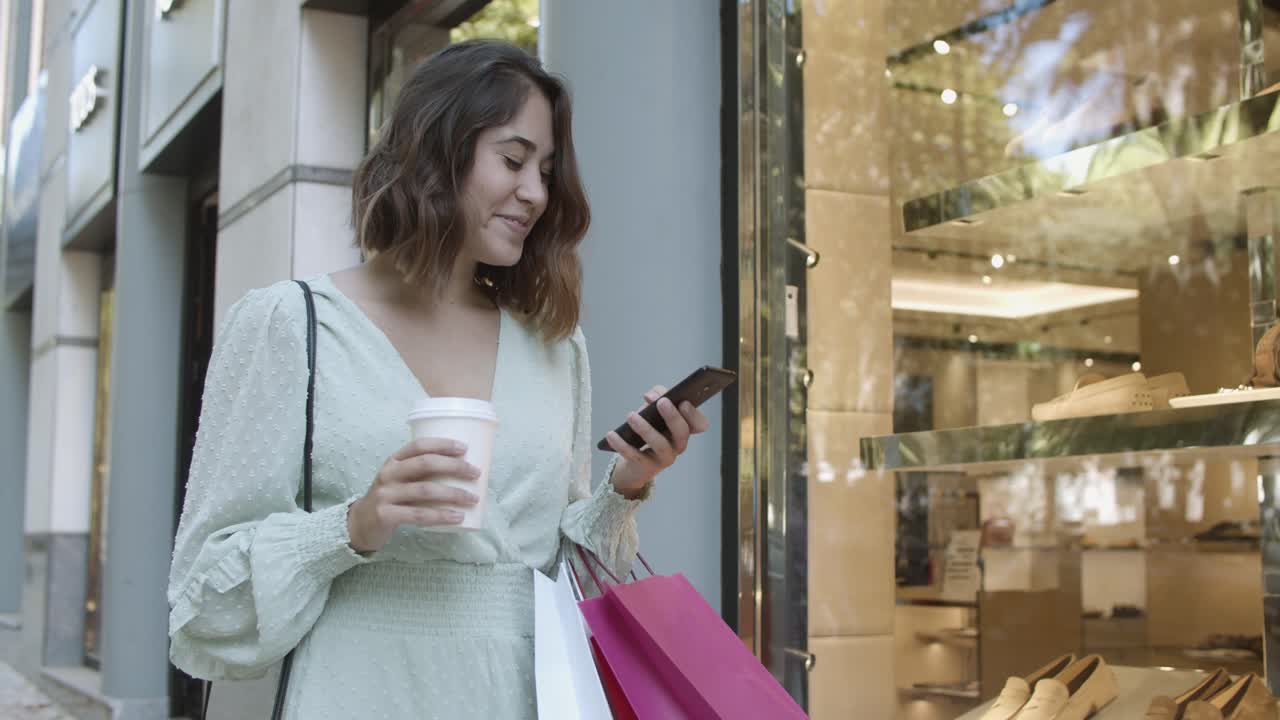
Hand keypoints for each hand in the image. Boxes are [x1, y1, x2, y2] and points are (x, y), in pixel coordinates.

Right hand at [346, 437, 480, 552]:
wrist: (360, 524)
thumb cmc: (391, 498)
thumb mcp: (400, 479)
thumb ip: (421, 473)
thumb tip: (462, 471)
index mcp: (394, 461)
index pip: (419, 445)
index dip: (442, 444)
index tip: (464, 448)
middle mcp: (389, 474)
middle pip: (425, 464)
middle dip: (454, 466)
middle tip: (475, 473)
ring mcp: (385, 494)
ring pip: (425, 490)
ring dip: (453, 493)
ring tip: (473, 498)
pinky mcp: (386, 515)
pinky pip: (419, 515)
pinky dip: (441, 516)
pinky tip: (457, 517)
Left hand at [605, 385, 711, 496]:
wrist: (634, 464)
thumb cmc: (648, 432)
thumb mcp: (653, 412)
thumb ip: (657, 397)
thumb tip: (652, 395)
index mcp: (683, 430)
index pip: (699, 424)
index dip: (694, 414)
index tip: (683, 402)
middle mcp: (678, 445)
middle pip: (682, 432)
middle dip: (673, 416)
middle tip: (661, 402)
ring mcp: (664, 458)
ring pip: (660, 444)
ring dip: (646, 428)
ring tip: (631, 415)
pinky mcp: (647, 467)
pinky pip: (635, 455)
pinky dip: (622, 444)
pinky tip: (611, 434)